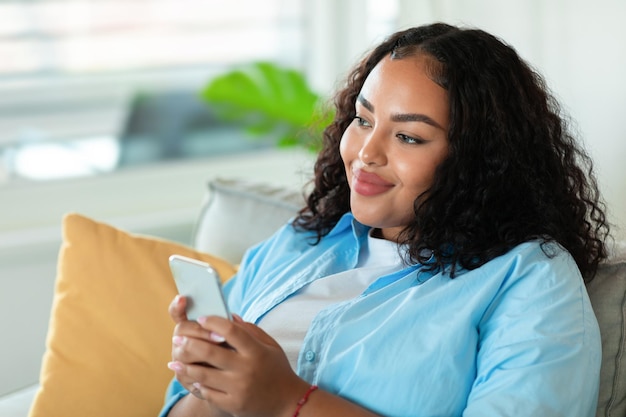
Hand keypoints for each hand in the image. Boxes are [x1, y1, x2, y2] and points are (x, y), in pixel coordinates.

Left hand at [168, 296, 308, 416]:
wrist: (288, 403)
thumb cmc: (277, 369)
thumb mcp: (270, 346)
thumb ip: (250, 330)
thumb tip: (229, 316)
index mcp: (256, 351)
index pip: (231, 331)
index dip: (214, 322)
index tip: (202, 317)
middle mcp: (246, 369)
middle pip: (210, 352)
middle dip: (190, 343)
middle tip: (177, 337)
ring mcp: (239, 389)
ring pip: (203, 375)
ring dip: (186, 366)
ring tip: (174, 360)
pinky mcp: (233, 405)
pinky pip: (208, 393)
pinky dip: (197, 385)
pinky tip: (190, 379)